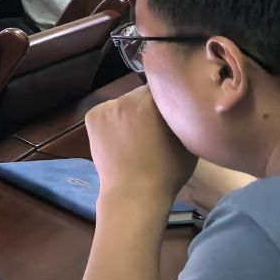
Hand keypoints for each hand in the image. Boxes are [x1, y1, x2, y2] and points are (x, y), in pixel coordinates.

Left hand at [87, 87, 196, 209]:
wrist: (133, 192)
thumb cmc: (167, 171)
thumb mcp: (187, 142)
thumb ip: (182, 118)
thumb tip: (181, 106)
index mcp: (151, 102)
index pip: (162, 86)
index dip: (167, 96)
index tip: (171, 108)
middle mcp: (126, 98)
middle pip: (141, 94)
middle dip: (148, 105)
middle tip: (154, 125)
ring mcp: (106, 106)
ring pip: (124, 102)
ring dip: (131, 112)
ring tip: (137, 135)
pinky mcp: (92, 116)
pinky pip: (108, 111)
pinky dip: (114, 120)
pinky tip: (120, 138)